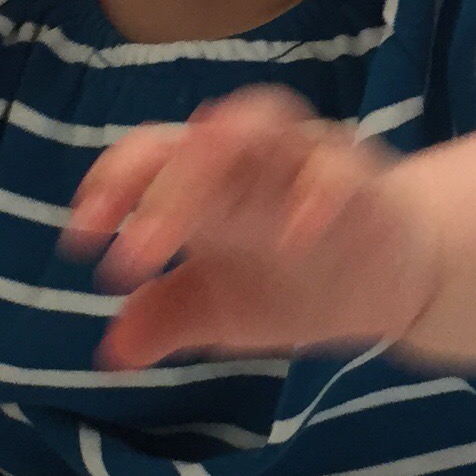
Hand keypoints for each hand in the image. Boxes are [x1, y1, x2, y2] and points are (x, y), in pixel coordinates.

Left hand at [64, 87, 443, 368]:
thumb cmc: (297, 277)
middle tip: (132, 258)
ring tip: (193, 203)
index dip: (110, 186)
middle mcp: (250, 161)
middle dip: (158, 191)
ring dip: (223, 158)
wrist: (394, 278)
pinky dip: (315, 193)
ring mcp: (306, 163)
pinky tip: (294, 235)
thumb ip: (168, 319)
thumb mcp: (222, 310)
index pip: (148, 157)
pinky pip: (337, 172)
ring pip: (261, 125)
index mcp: (206, 183)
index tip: (81, 238)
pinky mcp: (362, 184)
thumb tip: (112, 350)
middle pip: (195, 142)